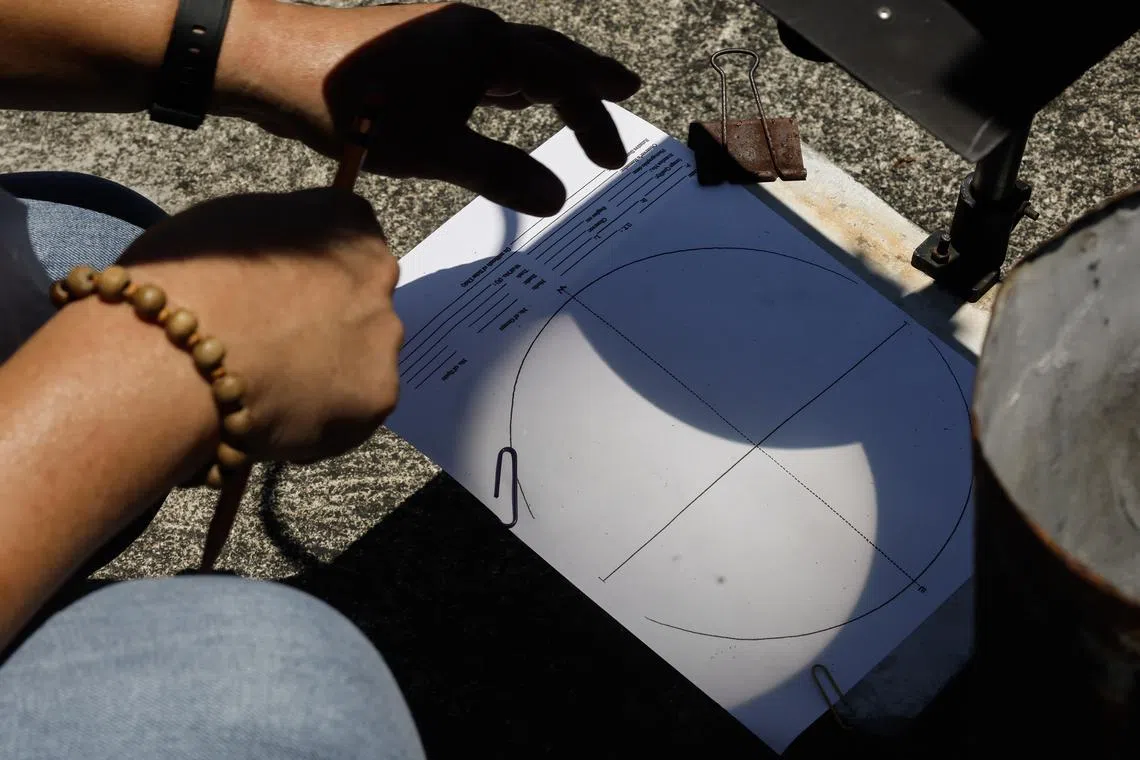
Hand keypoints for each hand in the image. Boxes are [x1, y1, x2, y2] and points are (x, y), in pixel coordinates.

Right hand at [120, 189, 402, 464]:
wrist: (178, 360)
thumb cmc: (188, 281)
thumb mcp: (229, 222)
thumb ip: (278, 238)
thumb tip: (279, 257)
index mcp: (347, 225)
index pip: (351, 242)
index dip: (312, 273)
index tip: (283, 293)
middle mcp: (380, 276)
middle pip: (362, 302)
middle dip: (326, 322)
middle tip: (274, 344)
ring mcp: (384, 338)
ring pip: (362, 357)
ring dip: (326, 370)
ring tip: (268, 387)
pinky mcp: (379, 396)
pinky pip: (354, 410)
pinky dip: (322, 418)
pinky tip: (278, 416)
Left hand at [218, 2, 640, 214]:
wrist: (272, 63)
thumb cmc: (353, 106)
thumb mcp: (434, 149)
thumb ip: (499, 172)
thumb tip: (556, 198)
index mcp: (486, 44)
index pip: (561, 80)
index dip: (593, 118)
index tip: (614, 156)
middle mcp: (471, 27)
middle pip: (547, 54)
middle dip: (587, 80)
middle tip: (624, 92)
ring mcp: (443, 31)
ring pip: (513, 55)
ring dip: (549, 79)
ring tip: (577, 100)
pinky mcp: (417, 44)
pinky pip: (482, 61)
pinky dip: (510, 82)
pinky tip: (505, 98)